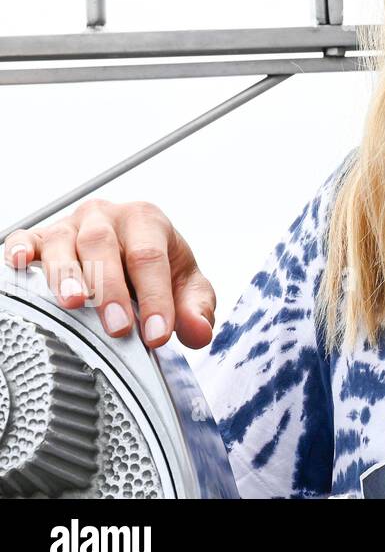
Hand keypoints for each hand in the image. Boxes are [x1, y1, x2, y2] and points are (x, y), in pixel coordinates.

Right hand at [3, 199, 215, 349]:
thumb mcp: (186, 285)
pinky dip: (20, 250)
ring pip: (62, 243)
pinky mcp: (40, 238)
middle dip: (110, 288)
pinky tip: (19, 265)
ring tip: (72, 304)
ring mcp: (70, 226)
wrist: (130, 248)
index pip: (150, 256)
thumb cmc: (157, 266)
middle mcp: (106, 217)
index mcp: (146, 221)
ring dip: (66, 275)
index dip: (155, 296)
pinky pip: (25, 238)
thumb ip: (195, 308)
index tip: (157, 334)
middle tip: (118, 327)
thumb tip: (199, 331)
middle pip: (102, 246)